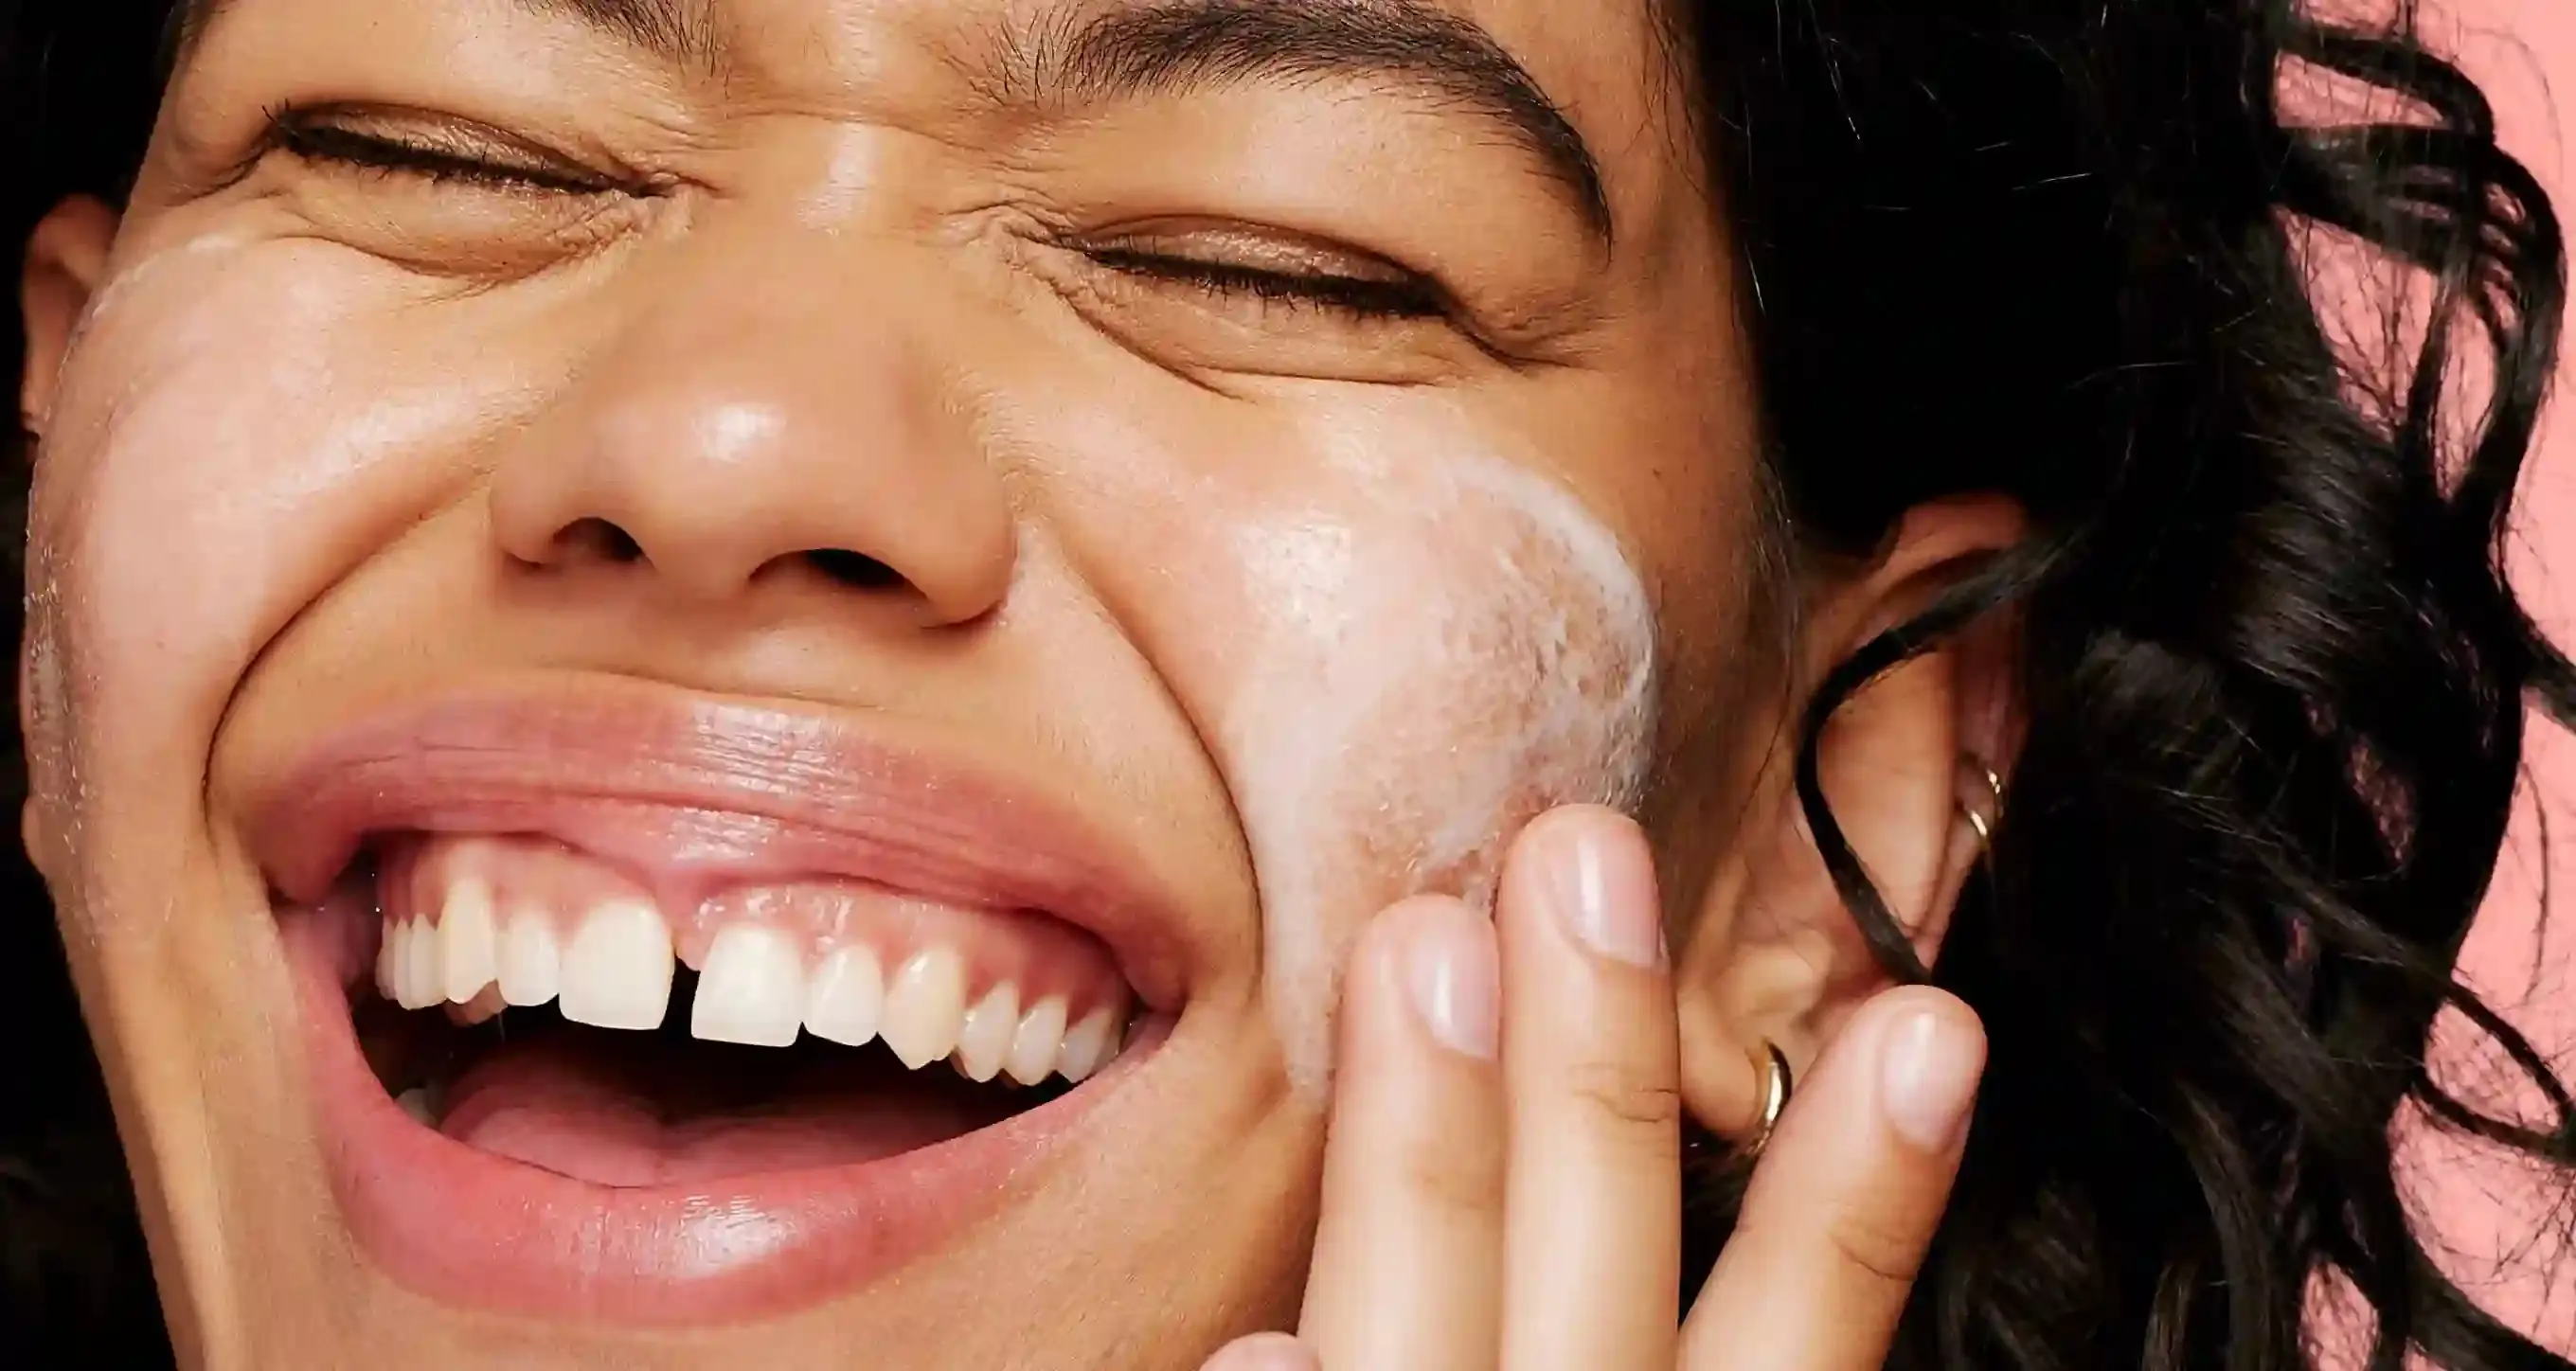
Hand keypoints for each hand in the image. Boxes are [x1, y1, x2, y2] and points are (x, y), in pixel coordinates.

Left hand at [1201, 806, 1987, 1370]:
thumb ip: (1596, 1304)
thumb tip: (1657, 1119)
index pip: (1800, 1332)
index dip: (1867, 1192)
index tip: (1930, 1025)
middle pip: (1602, 1279)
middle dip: (1594, 1068)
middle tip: (1581, 852)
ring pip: (1434, 1342)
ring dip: (1427, 1156)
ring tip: (1416, 947)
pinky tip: (1256, 1343)